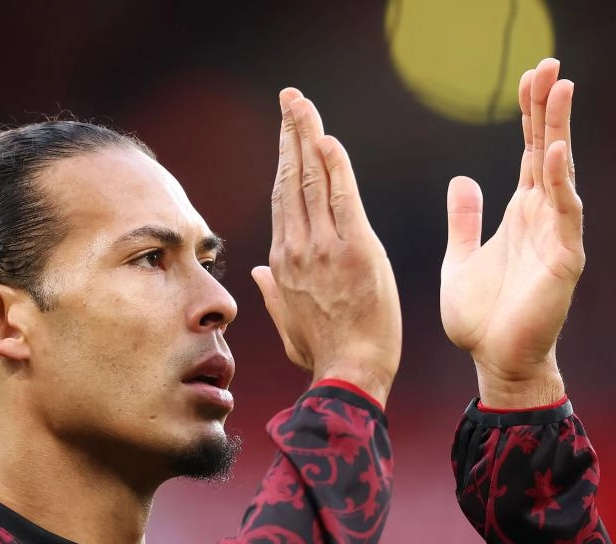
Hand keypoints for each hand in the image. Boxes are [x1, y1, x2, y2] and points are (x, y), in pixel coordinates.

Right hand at [253, 89, 401, 406]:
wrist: (349, 372)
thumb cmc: (323, 354)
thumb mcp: (289, 324)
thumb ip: (274, 293)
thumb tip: (260, 274)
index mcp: (283, 262)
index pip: (283, 199)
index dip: (284, 159)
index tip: (286, 133)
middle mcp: (297, 248)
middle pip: (292, 178)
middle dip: (290, 133)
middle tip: (291, 98)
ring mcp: (323, 247)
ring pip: (313, 180)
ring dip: (308, 136)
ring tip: (303, 104)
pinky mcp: (355, 250)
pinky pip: (343, 198)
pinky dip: (335, 167)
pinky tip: (328, 139)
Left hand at [440, 58, 583, 408]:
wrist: (494, 362)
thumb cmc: (481, 318)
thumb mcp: (460, 259)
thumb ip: (464, 220)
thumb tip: (463, 181)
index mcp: (521, 213)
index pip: (530, 151)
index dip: (532, 114)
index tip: (530, 76)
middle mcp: (543, 217)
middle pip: (550, 150)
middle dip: (550, 108)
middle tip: (551, 64)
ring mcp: (557, 236)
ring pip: (562, 173)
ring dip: (560, 132)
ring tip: (560, 90)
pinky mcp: (564, 261)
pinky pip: (564, 215)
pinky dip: (560, 184)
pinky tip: (554, 154)